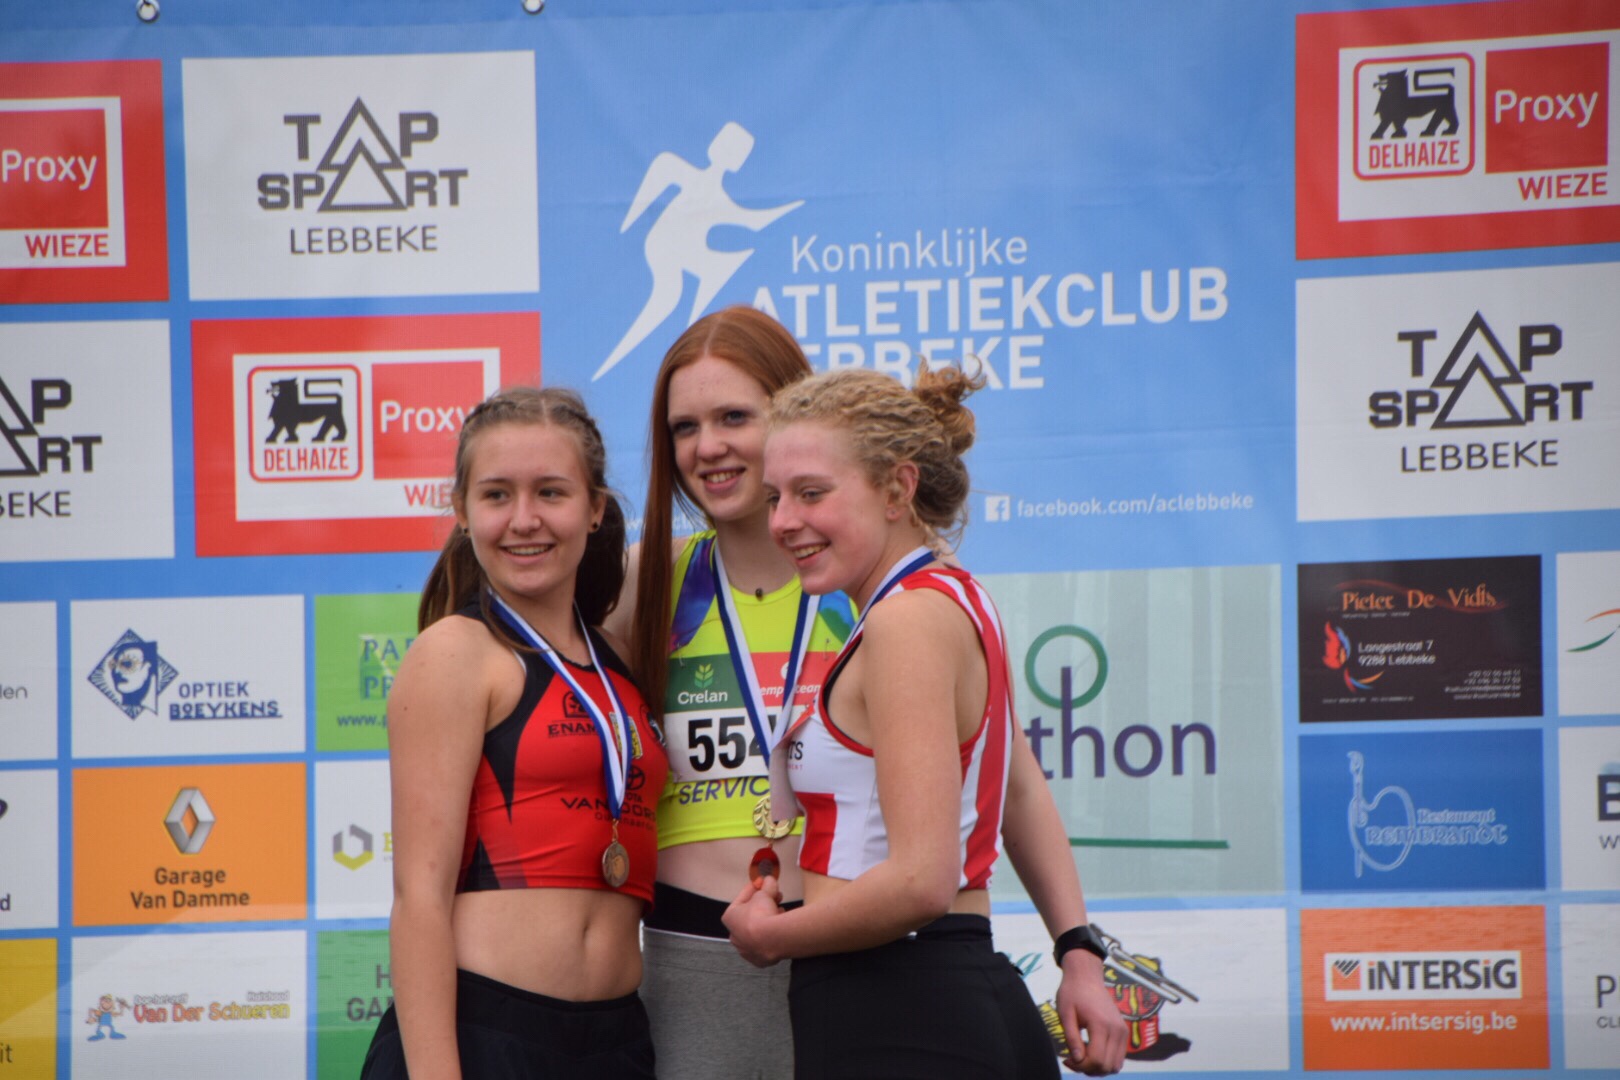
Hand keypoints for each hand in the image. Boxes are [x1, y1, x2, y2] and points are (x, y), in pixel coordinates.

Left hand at [722, 874, 784, 966]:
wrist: (772, 939)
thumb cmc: (761, 914)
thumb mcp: (764, 893)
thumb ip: (766, 885)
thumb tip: (769, 880)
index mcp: (730, 917)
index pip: (742, 899)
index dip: (754, 889)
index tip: (762, 883)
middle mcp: (735, 935)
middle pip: (750, 916)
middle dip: (763, 905)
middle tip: (775, 896)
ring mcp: (746, 950)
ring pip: (758, 931)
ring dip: (768, 919)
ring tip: (780, 910)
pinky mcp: (759, 960)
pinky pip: (766, 943)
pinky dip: (772, 935)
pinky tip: (780, 927)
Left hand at [1055, 953, 1127, 1074]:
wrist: (1086, 977)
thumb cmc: (1072, 993)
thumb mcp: (1065, 1014)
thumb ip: (1072, 1038)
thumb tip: (1078, 1060)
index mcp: (1101, 1024)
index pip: (1096, 1060)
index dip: (1080, 1066)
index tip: (1066, 1059)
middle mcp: (1117, 1030)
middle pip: (1106, 1066)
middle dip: (1088, 1069)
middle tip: (1072, 1059)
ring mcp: (1123, 1031)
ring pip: (1115, 1065)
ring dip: (1098, 1067)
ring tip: (1082, 1056)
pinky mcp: (1124, 1032)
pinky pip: (1118, 1058)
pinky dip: (1105, 1061)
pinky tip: (1091, 1051)